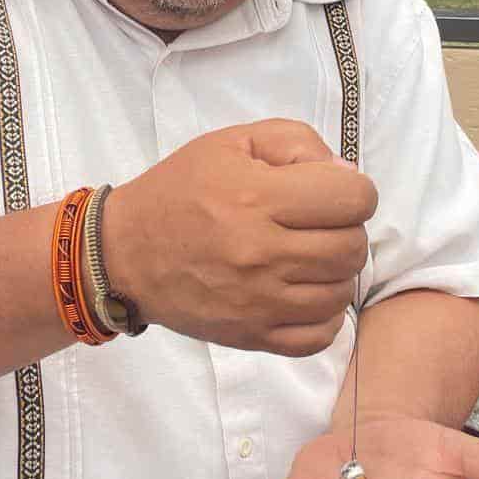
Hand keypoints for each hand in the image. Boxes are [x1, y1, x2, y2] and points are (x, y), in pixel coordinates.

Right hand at [105, 120, 376, 355]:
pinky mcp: (253, 336)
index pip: (354, 199)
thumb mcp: (233, 142)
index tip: (327, 191)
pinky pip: (320, 335)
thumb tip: (344, 175)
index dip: (351, 190)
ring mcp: (259, 302)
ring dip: (333, 271)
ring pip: (341, 291)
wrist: (124, 252)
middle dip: (344, 229)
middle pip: (352, 247)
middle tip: (314, 224)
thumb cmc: (180, 190)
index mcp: (257, 198)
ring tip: (305, 256)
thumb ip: (296, 144)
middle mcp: (262, 254)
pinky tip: (302, 292)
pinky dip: (322, 314)